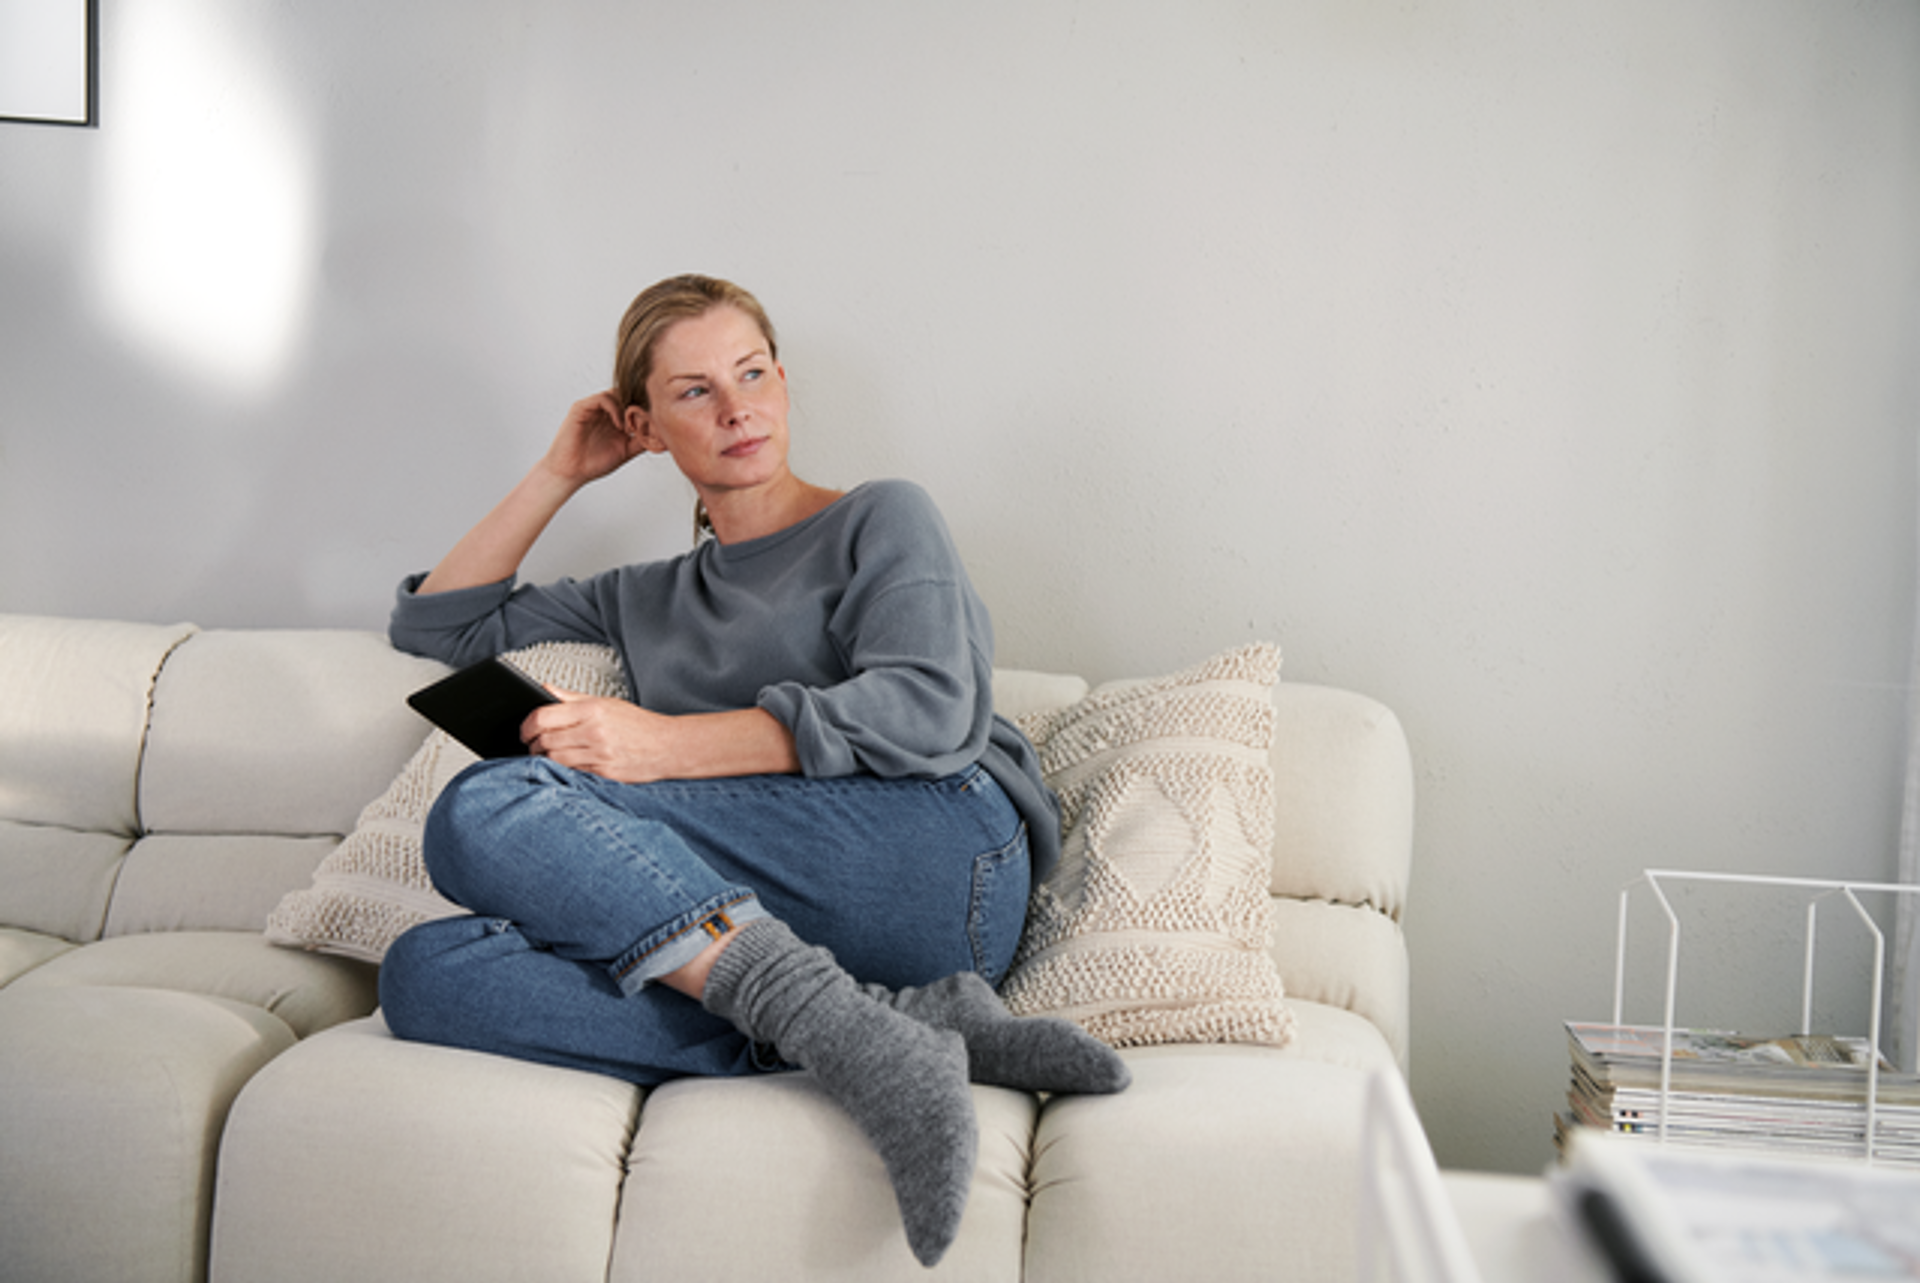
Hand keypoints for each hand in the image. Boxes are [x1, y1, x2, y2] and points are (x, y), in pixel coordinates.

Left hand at [521, 690, 802, 781]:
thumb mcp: (606, 703)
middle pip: (545, 740)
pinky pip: (572, 773)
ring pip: (555, 759)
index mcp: (593, 710)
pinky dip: (562, 770)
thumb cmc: (639, 725)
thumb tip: (543, 689)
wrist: (669, 747)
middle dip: (532, 744)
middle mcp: (594, 732)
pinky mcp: (604, 774)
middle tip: (531, 744)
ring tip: (545, 755)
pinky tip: (563, 765)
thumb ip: (571, 698)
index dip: (527, 725)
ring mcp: (599, 755)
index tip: (524, 729)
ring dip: (544, 758)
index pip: (544, 716)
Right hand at [539, 391, 647, 487]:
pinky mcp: (581, 408)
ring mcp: (592, 408)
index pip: (633, 403)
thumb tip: (662, 436)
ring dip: (627, 408)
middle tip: (645, 422)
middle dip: (638, 406)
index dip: (644, 410)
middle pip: (626, 395)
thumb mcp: (625, 451)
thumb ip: (641, 441)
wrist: (571, 473)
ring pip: (615, 393)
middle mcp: (603, 411)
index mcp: (613, 419)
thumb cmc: (593, 464)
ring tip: (630, 428)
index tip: (654, 423)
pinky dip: (614, 408)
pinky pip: (601, 398)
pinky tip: (619, 425)